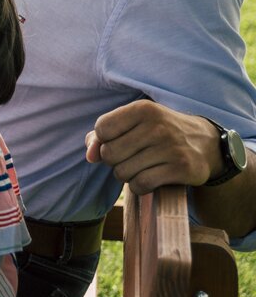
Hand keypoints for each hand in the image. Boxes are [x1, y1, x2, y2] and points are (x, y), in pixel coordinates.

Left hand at [85, 101, 222, 193]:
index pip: (102, 128)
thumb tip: (90, 156)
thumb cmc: (159, 132)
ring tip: (141, 167)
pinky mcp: (181, 169)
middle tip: (130, 158)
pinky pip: (141, 185)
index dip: (104, 140)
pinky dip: (139, 187)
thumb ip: (103, 135)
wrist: (206, 143)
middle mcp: (157, 126)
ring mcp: (171, 148)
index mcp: (142, 109)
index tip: (119, 141)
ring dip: (126, 175)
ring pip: (123, 172)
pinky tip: (150, 179)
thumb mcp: (134, 123)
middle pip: (109, 154)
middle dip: (114, 161)